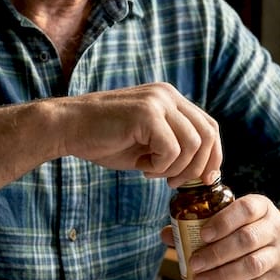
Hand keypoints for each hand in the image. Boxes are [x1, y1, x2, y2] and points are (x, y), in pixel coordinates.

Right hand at [58, 82, 221, 186]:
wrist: (67, 128)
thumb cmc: (104, 140)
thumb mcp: (147, 144)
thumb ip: (174, 149)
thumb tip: (203, 172)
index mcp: (170, 99)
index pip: (209, 127)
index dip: (212, 156)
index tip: (204, 180)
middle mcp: (168, 95)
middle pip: (208, 134)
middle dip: (197, 167)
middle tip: (174, 183)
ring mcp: (158, 101)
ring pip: (192, 144)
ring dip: (176, 169)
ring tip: (152, 172)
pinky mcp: (146, 113)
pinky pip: (171, 149)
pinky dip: (161, 166)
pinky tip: (142, 168)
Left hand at [159, 194, 279, 279]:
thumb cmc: (253, 232)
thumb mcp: (235, 220)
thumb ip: (201, 225)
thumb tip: (168, 234)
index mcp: (262, 208)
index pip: (246, 209)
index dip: (224, 222)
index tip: (203, 235)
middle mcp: (275, 229)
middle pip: (247, 240)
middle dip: (216, 253)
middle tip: (195, 263)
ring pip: (252, 265)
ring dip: (222, 276)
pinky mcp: (279, 279)